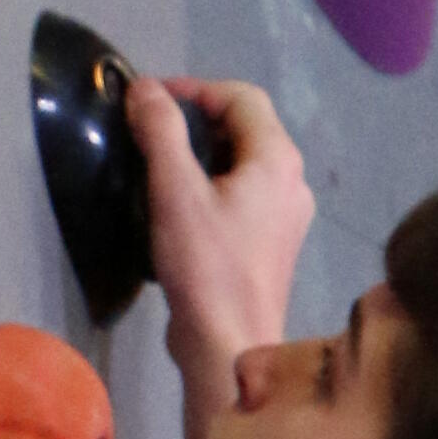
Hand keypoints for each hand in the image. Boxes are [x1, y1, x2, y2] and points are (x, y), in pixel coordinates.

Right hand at [128, 77, 313, 380]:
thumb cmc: (206, 268)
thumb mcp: (175, 191)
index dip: (195, 89)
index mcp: (278, 159)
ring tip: (163, 168)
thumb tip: (144, 88)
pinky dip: (216, 189)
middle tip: (154, 133)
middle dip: (199, 122)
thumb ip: (160, 130)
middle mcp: (293, 181)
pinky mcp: (274, 248)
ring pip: (246, 165)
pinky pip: (246, 198)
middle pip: (247, 128)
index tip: (152, 102)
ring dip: (205, 157)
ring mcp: (288, 218)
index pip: (240, 97)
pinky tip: (183, 208)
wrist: (231, 350)